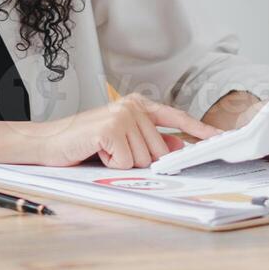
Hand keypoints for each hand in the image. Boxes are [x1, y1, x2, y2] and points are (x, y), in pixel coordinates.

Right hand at [38, 94, 221, 168]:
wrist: (49, 143)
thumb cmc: (85, 142)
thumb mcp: (123, 139)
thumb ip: (150, 140)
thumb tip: (178, 146)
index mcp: (139, 105)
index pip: (176, 118)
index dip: (199, 131)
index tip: (220, 138)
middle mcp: (133, 106)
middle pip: (159, 150)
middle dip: (139, 160)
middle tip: (113, 153)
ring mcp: (123, 115)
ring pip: (144, 159)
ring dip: (123, 163)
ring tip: (103, 151)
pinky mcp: (111, 129)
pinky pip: (127, 162)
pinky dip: (112, 164)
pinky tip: (98, 152)